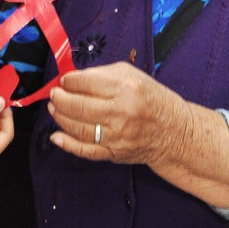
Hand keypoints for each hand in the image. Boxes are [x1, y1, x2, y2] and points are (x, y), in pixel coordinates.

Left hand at [47, 62, 186, 165]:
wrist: (174, 132)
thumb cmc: (150, 98)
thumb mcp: (131, 75)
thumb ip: (101, 74)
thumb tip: (72, 78)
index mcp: (126, 89)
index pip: (86, 83)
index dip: (68, 81)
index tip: (64, 80)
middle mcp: (121, 113)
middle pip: (78, 106)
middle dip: (59, 98)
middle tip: (54, 94)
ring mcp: (117, 136)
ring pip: (78, 128)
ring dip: (59, 117)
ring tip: (54, 108)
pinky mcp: (114, 153)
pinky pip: (86, 151)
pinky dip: (67, 144)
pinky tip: (56, 136)